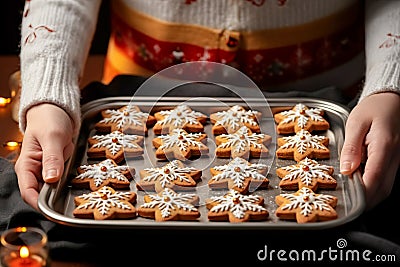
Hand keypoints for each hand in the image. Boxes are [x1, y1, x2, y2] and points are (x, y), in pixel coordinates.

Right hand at [15, 104, 74, 209]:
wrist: (55, 110)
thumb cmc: (49, 120)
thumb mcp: (53, 137)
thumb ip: (52, 158)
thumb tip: (50, 179)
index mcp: (26, 165)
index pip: (28, 193)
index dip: (39, 204)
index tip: (54, 209)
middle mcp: (33, 171)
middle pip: (41, 194)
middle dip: (55, 195)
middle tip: (71, 193)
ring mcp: (44, 170)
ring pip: (53, 188)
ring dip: (63, 186)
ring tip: (73, 179)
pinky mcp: (55, 167)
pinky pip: (61, 179)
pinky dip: (68, 178)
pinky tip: (74, 173)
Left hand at [340, 92, 399, 209]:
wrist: (391, 100)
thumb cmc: (373, 108)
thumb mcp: (356, 123)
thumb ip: (351, 147)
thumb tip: (346, 170)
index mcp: (384, 146)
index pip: (374, 178)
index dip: (362, 193)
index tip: (349, 201)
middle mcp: (394, 156)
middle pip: (383, 188)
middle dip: (366, 201)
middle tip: (348, 204)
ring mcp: (396, 160)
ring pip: (386, 186)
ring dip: (370, 195)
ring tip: (351, 195)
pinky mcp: (394, 160)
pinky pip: (386, 179)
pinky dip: (374, 186)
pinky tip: (359, 183)